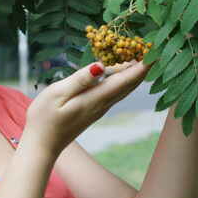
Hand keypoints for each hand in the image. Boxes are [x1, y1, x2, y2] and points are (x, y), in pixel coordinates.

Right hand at [24, 60, 151, 157]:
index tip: (156, 53)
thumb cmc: (44, 118)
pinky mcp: (93, 111)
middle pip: (128, 85)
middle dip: (143, 69)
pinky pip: (114, 93)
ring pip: (122, 90)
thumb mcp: (57, 94)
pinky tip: (121, 73)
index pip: (124, 80)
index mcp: (95, 99)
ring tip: (143, 58)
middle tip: (155, 51)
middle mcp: (102, 105)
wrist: (42, 146)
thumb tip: (100, 66)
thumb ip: (80, 80)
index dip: (141, 67)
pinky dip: (122, 81)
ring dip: (133, 74)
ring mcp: (98, 110)